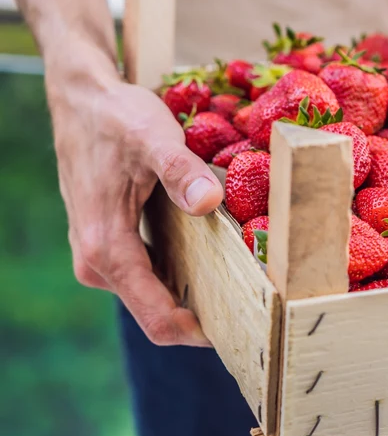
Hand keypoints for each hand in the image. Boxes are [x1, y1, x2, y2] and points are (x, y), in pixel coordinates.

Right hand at [49, 60, 221, 345]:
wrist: (81, 99)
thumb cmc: (117, 118)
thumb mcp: (154, 137)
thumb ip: (181, 171)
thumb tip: (209, 202)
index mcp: (106, 247)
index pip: (157, 317)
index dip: (199, 334)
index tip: (245, 336)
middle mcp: (97, 262)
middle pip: (157, 313)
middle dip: (205, 316)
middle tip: (257, 311)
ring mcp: (101, 255)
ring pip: (154, 295)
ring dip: (194, 295)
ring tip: (245, 288)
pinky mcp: (110, 244)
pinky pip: (149, 275)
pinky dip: (180, 274)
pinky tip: (216, 261)